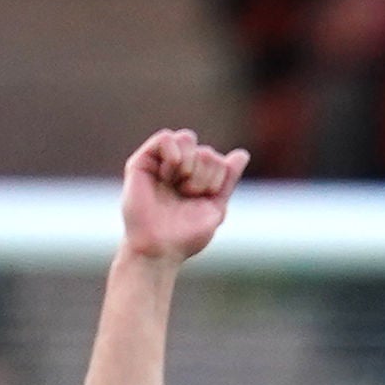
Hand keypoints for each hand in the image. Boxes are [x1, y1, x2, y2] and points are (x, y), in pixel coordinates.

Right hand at [120, 128, 246, 264]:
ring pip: (187, 138)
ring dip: (190, 164)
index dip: (217, 179)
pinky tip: (169, 172)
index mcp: (196, 179)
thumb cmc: (186, 234)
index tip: (203, 199)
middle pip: (206, 151)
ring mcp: (160, 163)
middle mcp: (179, 169)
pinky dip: (174, 152)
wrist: (160, 247)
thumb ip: (228, 180)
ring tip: (179, 184)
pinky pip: (165, 137)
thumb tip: (243, 154)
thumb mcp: (216, 207)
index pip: (218, 160)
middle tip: (189, 194)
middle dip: (204, 175)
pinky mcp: (142, 162)